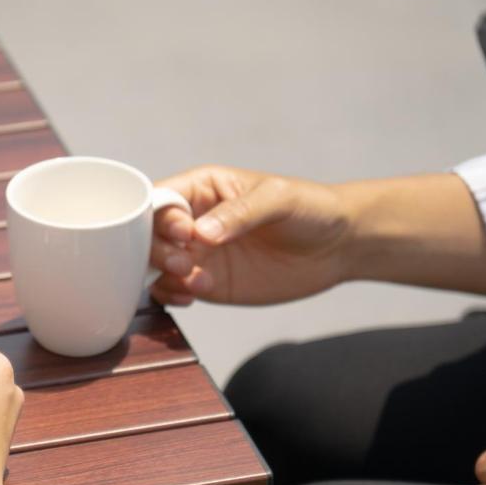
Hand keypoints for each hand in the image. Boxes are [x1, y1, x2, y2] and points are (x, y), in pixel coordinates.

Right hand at [150, 165, 354, 305]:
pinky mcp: (205, 282)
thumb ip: (240, 213)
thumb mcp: (278, 199)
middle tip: (186, 263)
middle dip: (158, 251)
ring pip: (153, 264)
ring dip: (164, 276)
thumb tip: (202, 235)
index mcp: (202, 188)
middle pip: (147, 234)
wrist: (338, 246)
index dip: (159, 218)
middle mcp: (192, 220)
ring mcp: (196, 253)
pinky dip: (171, 295)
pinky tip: (193, 295)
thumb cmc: (310, 208)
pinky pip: (170, 290)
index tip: (186, 234)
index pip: (158, 199)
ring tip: (196, 283)